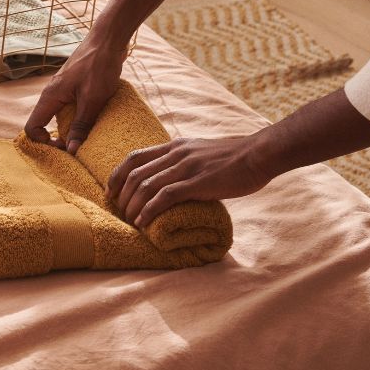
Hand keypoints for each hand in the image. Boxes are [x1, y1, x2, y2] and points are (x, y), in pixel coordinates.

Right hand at [24, 35, 125, 153]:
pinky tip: (97, 117)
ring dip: (74, 127)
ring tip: (91, 132)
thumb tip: (72, 150)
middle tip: (81, 144)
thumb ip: (81, 125)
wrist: (109, 39)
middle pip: (47, 124)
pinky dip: (81, 115)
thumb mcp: (92, 100)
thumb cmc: (99, 66)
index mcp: (50, 97)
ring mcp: (64, 89)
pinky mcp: (75, 86)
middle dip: (61, 137)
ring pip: (61, 116)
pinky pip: (72, 107)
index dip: (43, 142)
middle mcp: (52, 93)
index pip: (32, 127)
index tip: (64, 147)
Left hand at [107, 136, 274, 227]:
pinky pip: (164, 196)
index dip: (117, 175)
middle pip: (135, 173)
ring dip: (133, 206)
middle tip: (120, 212)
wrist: (258, 154)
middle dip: (122, 195)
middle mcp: (176, 153)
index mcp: (175, 146)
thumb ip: (185, 160)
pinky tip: (144, 223)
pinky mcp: (197, 182)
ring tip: (131, 221)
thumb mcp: (202, 151)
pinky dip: (149, 211)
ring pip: (146, 186)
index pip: (135, 157)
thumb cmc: (235, 157)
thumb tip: (173, 177)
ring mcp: (186, 167)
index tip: (111, 192)